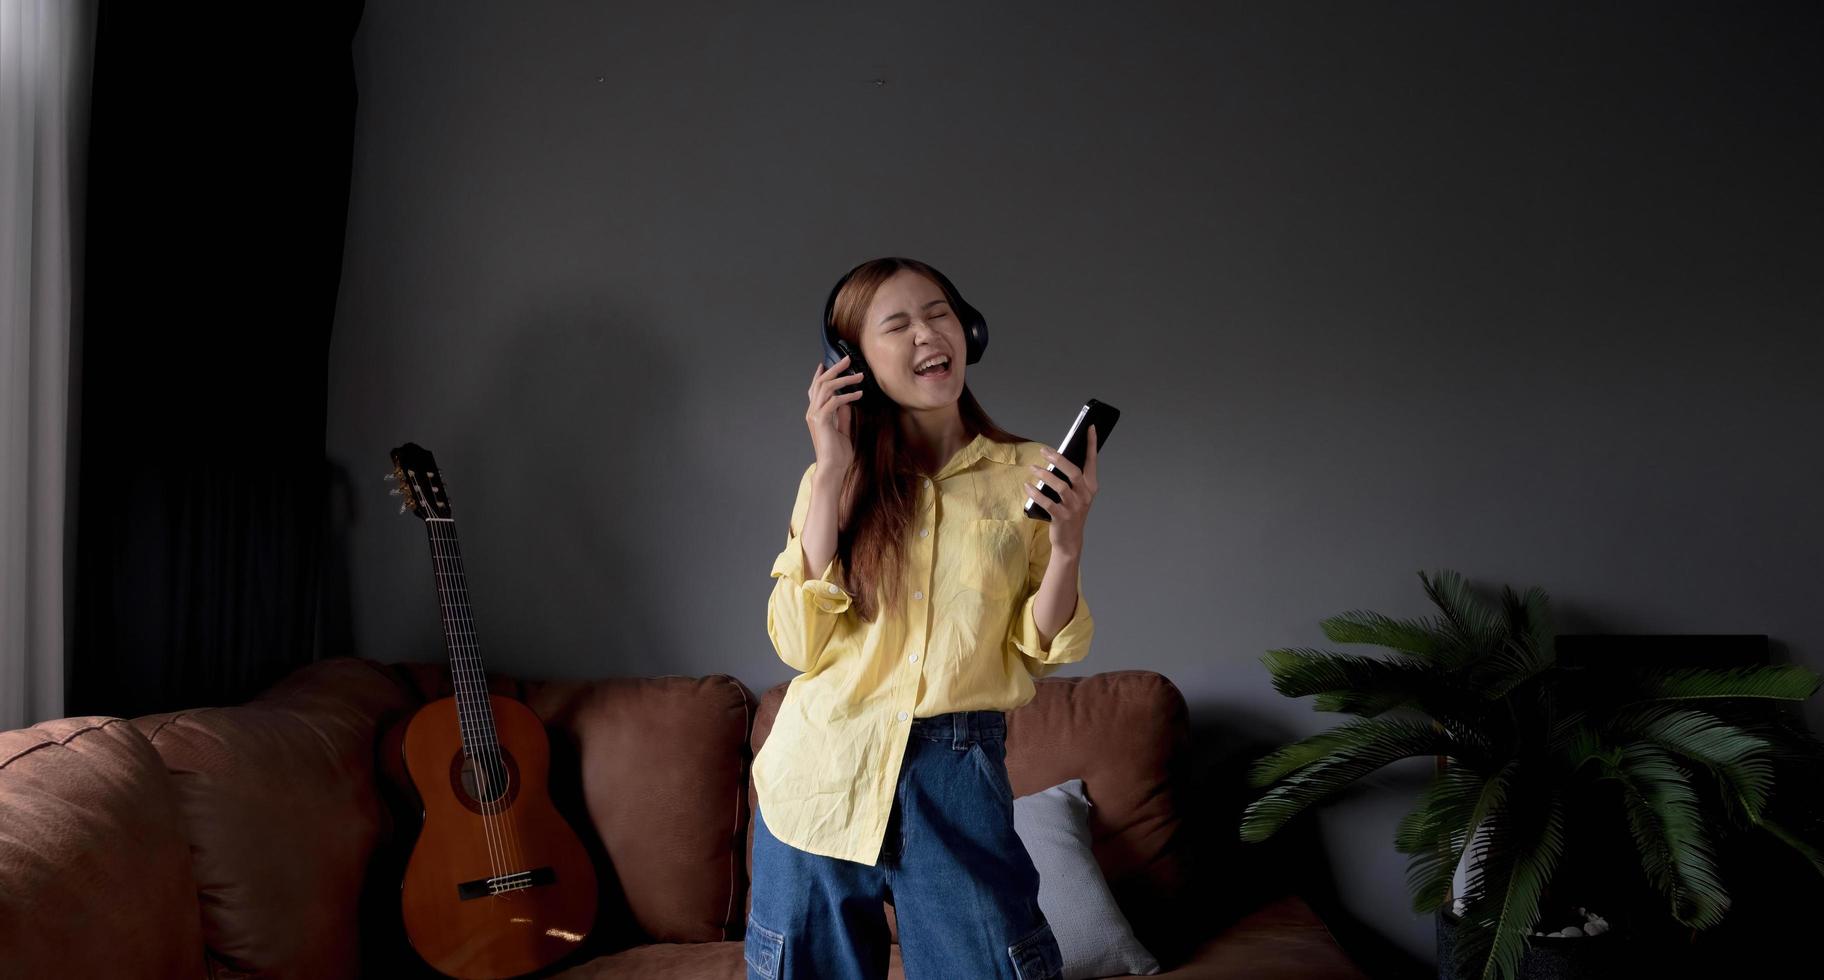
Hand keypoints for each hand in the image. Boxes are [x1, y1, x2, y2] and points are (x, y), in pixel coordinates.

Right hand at [806, 355, 863, 473]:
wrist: (833, 468)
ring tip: (859, 376)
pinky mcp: (821, 420)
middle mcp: (812, 412)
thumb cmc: (838, 454)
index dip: (819, 375)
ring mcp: (815, 415)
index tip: (825, 363)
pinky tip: (859, 395)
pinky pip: (835, 401)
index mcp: (816, 414)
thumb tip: (847, 403)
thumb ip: (842, 416)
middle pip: (821, 383)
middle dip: (834, 369)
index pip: (815, 389)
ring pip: (826, 388)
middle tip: (847, 359)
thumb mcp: (842, 430)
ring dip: (844, 379)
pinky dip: (848, 396)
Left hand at [1023, 425, 1097, 558]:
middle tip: (1044, 451)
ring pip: (1059, 486)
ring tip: (1032, 469)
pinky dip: (1036, 493)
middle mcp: (1085, 495)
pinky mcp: (1062, 517)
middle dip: (1058, 459)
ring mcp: (1074, 507)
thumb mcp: (1076, 494)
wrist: (1069, 540)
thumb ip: (1071, 478)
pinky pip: (1047, 502)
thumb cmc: (1070, 512)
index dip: (1092, 444)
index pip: (1092, 461)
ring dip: (1044, 475)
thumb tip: (1057, 457)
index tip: (1090, 428)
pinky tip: (1028, 486)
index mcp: (1091, 486)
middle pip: (1073, 472)